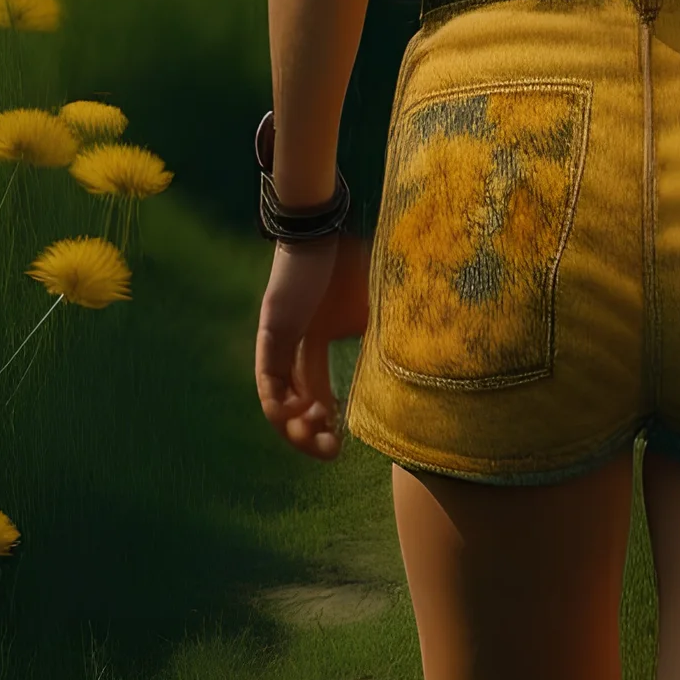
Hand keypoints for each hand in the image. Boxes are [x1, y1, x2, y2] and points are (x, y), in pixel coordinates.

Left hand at [255, 234, 370, 458]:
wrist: (328, 228)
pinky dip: (277, 403)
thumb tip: (413, 377)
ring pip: (277, 399)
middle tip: (330, 451)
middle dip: (310, 436)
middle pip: (294, 405)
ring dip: (292, 426)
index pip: (317, 393)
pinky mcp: (271, 330)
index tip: (341, 445)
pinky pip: (266, 378)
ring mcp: (280, 340)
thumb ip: (383, 343)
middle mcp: (295, 347)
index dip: (326, 423)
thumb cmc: (353, 263)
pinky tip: (294, 416)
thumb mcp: (374, 313)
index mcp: (318, 342)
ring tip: (316, 436)